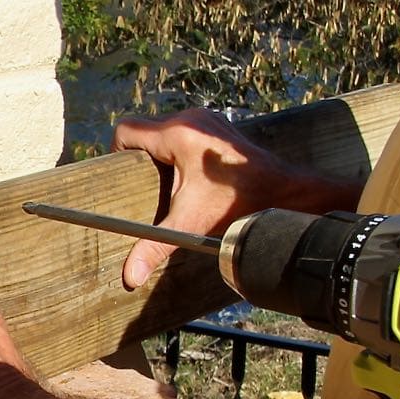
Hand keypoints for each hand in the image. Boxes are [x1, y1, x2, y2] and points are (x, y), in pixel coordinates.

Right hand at [112, 108, 303, 287]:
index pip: (126, 130)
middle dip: (139, 158)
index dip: (117, 154)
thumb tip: (129, 277)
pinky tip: (186, 177)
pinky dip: (179, 151)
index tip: (123, 178)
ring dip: (160, 154)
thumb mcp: (188, 225)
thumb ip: (155, 248)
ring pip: (165, 130)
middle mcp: (189, 119)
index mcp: (176, 134)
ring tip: (164, 184)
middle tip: (142, 188)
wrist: (282, 192)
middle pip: (145, 130)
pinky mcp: (218, 127)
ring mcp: (207, 119)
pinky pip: (185, 132)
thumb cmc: (236, 204)